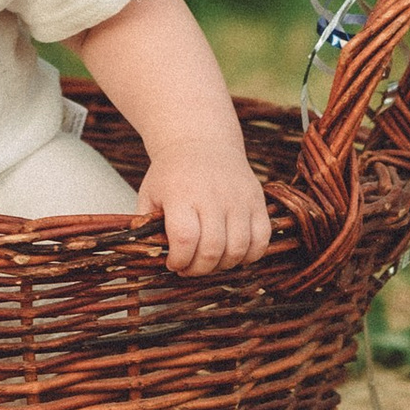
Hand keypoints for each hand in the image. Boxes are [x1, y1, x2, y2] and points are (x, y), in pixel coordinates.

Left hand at [130, 140, 271, 275]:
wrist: (202, 141)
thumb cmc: (172, 174)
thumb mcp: (150, 193)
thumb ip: (147, 225)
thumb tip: (149, 256)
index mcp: (181, 194)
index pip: (185, 239)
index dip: (179, 261)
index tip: (173, 263)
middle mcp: (212, 195)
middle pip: (212, 249)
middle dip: (199, 269)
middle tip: (190, 268)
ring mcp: (238, 198)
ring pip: (238, 248)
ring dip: (223, 266)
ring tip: (210, 261)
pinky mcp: (257, 199)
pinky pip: (262, 239)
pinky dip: (250, 255)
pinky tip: (233, 253)